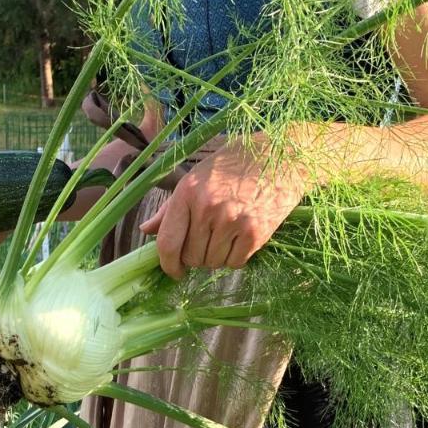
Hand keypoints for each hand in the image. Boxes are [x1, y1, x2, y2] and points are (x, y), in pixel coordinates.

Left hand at [139, 139, 307, 279]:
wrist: (282, 156)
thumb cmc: (236, 164)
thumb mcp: (198, 177)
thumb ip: (170, 207)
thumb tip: (145, 230)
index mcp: (188, 192)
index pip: (167, 242)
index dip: (167, 264)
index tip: (173, 271)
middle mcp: (208, 208)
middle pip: (191, 257)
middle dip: (195, 257)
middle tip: (207, 241)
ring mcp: (233, 222)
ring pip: (213, 262)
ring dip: (216, 257)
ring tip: (225, 235)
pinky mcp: (256, 233)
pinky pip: (236, 263)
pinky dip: (235, 257)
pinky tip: (240, 238)